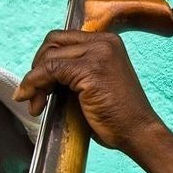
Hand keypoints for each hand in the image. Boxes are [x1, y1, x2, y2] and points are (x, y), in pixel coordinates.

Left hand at [14, 30, 157, 153]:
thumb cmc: (116, 116)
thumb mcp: (94, 84)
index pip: (62, 39)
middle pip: (52, 43)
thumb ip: (73, 72)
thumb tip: (40, 73)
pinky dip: (35, 85)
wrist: (137, 132)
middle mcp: (103, 41)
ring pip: (48, 57)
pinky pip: (50, 70)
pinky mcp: (91, 69)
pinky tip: (36, 104)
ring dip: (34, 82)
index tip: (40, 85)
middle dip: (36, 69)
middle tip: (34, 96)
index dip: (45, 61)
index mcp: (106, 42)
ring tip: (36, 105)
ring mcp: (98, 53)